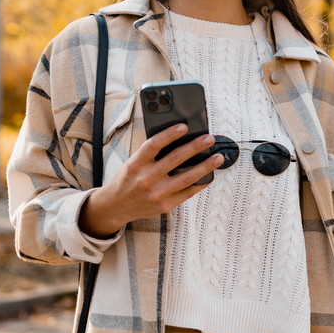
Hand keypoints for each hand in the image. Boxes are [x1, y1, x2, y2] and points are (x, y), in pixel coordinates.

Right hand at [79, 124, 223, 237]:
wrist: (116, 206)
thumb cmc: (127, 180)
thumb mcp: (132, 163)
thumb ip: (150, 154)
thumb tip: (178, 140)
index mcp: (136, 165)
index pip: (154, 145)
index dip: (169, 134)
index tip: (184, 126)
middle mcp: (146, 179)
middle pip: (174, 159)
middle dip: (194, 147)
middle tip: (208, 139)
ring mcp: (156, 194)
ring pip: (186, 177)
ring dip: (205, 166)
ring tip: (217, 158)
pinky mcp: (165, 205)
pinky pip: (187, 193)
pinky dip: (200, 183)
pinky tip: (209, 175)